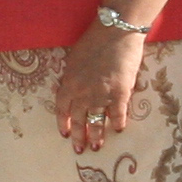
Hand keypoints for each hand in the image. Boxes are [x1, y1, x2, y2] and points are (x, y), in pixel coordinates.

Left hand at [54, 20, 147, 154]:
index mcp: (69, 83)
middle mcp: (82, 93)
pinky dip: (118, 123)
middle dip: (79, 137)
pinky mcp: (120, 94)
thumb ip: (73, 77)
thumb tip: (73, 90)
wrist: (116, 32)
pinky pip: (117, 114)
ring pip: (97, 121)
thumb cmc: (94, 41)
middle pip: (78, 120)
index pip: (62, 109)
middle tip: (79, 150)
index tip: (65, 134)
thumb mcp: (74, 60)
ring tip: (97, 147)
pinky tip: (119, 130)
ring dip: (97, 135)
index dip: (63, 123)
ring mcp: (101, 95)